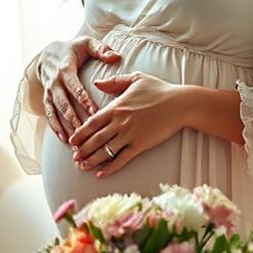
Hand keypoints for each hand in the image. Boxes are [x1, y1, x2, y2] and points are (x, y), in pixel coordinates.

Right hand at [37, 36, 120, 141]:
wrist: (48, 53)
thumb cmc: (72, 49)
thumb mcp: (86, 43)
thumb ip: (101, 49)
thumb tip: (116, 57)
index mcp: (65, 69)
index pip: (75, 87)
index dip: (84, 99)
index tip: (94, 112)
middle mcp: (55, 82)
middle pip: (64, 103)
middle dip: (73, 118)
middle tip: (85, 133)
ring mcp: (49, 92)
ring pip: (56, 111)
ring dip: (64, 126)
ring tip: (74, 141)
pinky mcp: (46, 99)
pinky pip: (49, 114)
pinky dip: (54, 127)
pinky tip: (63, 138)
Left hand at [68, 72, 186, 178]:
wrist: (180, 104)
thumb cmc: (160, 90)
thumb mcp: (136, 79)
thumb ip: (114, 82)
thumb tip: (97, 83)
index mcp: (116, 107)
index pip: (92, 122)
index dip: (80, 133)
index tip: (72, 141)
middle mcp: (120, 122)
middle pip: (95, 139)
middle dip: (82, 150)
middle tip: (74, 158)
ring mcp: (129, 135)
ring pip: (105, 151)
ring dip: (91, 160)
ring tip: (82, 167)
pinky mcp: (140, 145)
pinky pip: (121, 159)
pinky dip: (110, 168)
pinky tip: (101, 174)